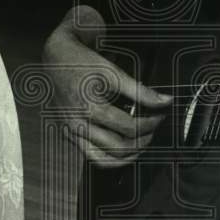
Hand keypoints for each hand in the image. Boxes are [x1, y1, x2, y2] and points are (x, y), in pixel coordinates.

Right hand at [42, 5, 171, 166]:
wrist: (55, 59)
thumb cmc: (83, 63)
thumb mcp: (113, 72)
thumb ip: (140, 90)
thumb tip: (165, 101)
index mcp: (90, 109)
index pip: (129, 128)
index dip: (151, 124)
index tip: (160, 115)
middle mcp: (78, 125)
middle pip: (119, 148)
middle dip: (143, 141)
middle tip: (153, 129)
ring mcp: (71, 133)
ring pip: (104, 161)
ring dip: (128, 156)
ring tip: (142, 144)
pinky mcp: (68, 135)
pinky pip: (92, 157)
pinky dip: (111, 158)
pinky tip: (123, 149)